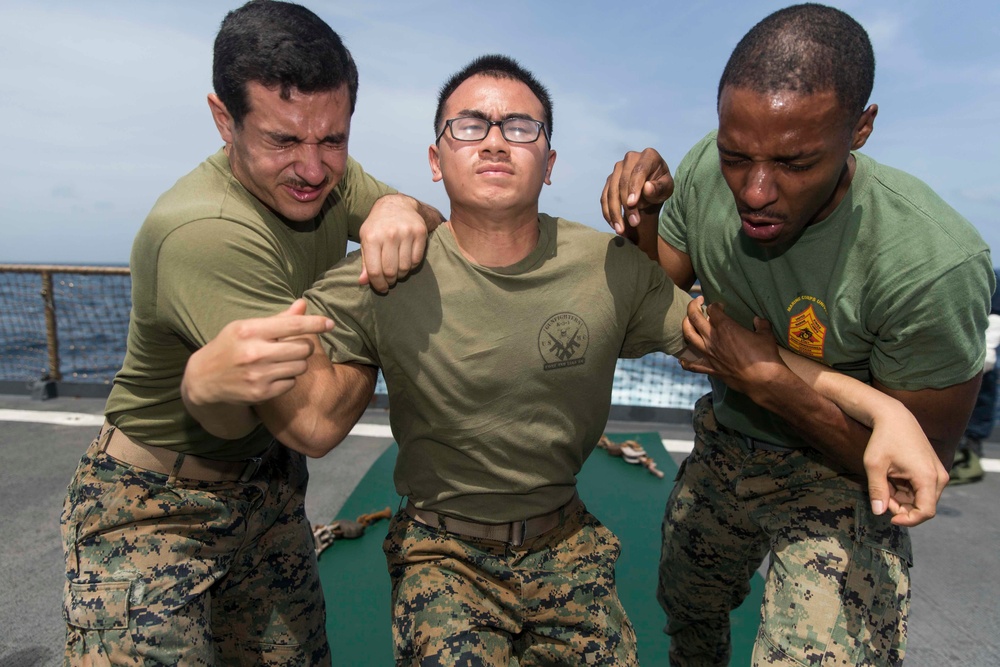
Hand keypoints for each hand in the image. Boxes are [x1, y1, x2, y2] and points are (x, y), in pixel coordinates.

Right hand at [182, 299, 332, 406]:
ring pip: (300, 366)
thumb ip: (278, 319)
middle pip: (303, 348)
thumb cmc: (230, 347)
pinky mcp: (261, 393)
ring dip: (297, 362)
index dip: (316, 323)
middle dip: (305, 346)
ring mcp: (258, 375)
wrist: (204, 379)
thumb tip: (303, 304)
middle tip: (294, 346)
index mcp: (250, 330)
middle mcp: (254, 353)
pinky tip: (273, 374)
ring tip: (281, 360)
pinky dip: (288, 378)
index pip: (292, 325)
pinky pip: (291, 382)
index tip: (330, 323)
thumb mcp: (246, 327)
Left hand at [358, 194, 430, 292]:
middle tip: (390, 279)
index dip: (378, 284)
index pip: (375, 271)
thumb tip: (363, 282)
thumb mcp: (366, 240)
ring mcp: (406, 233)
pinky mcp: (420, 232)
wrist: (397, 205)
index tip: (382, 288)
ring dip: (401, 274)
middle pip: (390, 271)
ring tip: (398, 270)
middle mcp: (389, 234)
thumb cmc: (378, 226)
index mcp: (372, 238)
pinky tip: (406, 261)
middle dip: (390, 280)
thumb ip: (365, 262)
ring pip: (405, 268)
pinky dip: (411, 266)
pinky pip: (417, 260)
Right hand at [600, 148, 674, 235]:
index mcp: (648, 155)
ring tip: (621, 229)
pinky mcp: (609, 180)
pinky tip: (614, 225)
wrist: (651, 190)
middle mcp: (630, 158)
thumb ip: (659, 188)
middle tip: (634, 223)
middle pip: (622, 182)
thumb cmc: (661, 186)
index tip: (633, 204)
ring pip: (611, 191)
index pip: (639, 171)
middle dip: (626, 205)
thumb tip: (647, 188)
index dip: (634, 187)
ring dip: (614, 212)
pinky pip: (604, 197)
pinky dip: (608, 212)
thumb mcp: (667, 188)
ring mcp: (617, 169)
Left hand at [680, 297, 784, 392]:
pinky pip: (692, 365)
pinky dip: (685, 361)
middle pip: (694, 317)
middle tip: (698, 302)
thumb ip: (762, 324)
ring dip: (685, 325)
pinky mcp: (710, 368)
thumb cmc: (765, 356)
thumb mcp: (766, 335)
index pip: (713, 309)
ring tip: (688, 321)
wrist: (762, 379)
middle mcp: (713, 338)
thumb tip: (758, 320)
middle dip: (693, 306)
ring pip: (688, 336)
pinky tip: (682, 359)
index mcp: (726, 327)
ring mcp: (709, 353)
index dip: (715, 305)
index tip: (719, 306)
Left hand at [863, 404, 948, 526]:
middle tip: (882, 492)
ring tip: (885, 480)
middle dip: (901, 506)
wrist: (894, 417)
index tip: (889, 517)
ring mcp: (938, 473)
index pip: (926, 512)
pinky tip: (893, 476)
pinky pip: (921, 489)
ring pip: (921, 499)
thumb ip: (877, 490)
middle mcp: (939, 477)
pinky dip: (905, 489)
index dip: (908, 520)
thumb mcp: (874, 465)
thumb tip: (878, 513)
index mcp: (928, 477)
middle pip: (923, 506)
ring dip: (902, 497)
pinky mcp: (933, 470)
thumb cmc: (883, 439)